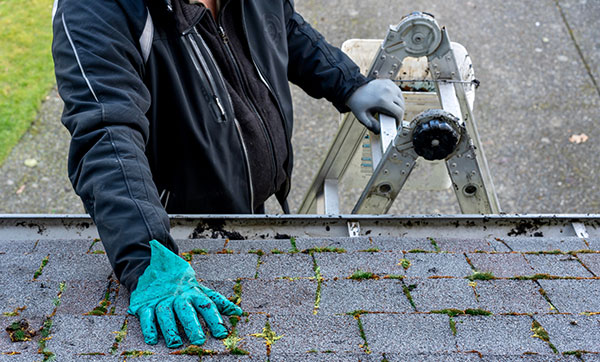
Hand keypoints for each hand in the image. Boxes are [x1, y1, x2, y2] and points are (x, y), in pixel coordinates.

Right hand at [128, 240, 242, 347]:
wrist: (153, 266)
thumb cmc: (182, 284)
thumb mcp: (200, 289)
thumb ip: (217, 301)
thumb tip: (238, 312)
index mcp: (194, 292)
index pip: (207, 305)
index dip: (215, 319)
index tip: (222, 334)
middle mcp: (178, 296)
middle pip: (186, 310)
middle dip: (192, 325)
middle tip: (199, 340)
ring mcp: (161, 300)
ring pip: (165, 314)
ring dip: (170, 329)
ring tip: (176, 343)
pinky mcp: (145, 304)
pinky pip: (146, 315)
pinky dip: (148, 327)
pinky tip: (152, 339)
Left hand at [346, 79, 404, 133]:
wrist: (353, 89)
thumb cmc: (357, 102)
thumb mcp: (362, 116)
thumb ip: (371, 125)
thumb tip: (379, 130)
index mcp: (383, 101)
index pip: (399, 112)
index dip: (399, 120)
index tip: (396, 124)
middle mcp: (388, 92)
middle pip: (401, 105)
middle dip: (399, 113)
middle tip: (395, 119)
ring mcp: (389, 86)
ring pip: (401, 98)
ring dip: (399, 105)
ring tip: (394, 111)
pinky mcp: (388, 82)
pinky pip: (397, 91)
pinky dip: (397, 97)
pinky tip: (392, 102)